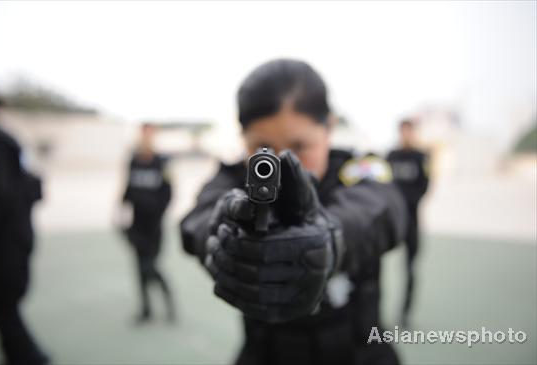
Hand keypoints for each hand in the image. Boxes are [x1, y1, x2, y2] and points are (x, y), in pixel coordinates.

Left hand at [204, 150, 342, 322]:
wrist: (323, 255)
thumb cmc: (305, 222)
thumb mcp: (301, 199)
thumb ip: (293, 178)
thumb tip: (284, 155)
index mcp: (313, 247)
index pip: (262, 249)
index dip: (236, 241)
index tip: (222, 230)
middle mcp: (312, 277)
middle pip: (254, 271)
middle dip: (227, 257)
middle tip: (214, 243)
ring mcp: (301, 299)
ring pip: (251, 292)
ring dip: (225, 275)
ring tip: (214, 258)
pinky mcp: (290, 313)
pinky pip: (253, 308)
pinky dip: (232, 294)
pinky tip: (220, 280)